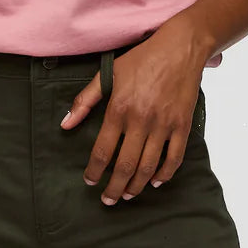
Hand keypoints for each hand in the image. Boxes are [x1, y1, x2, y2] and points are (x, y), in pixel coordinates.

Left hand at [60, 20, 208, 204]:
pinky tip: (155, 182)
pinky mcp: (182, 126)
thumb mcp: (109, 74)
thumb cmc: (142, 59)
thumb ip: (85, 100)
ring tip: (127, 195)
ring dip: (136, 186)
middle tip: (108, 200)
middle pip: (125, 165)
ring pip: (148, 167)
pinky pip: (174, 158)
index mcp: (120, 109)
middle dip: (114, 188)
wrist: (180, 47)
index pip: (103, 150)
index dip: (94, 171)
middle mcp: (141, 120)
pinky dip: (165, 174)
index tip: (89, 181)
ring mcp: (163, 125)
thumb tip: (65, 124)